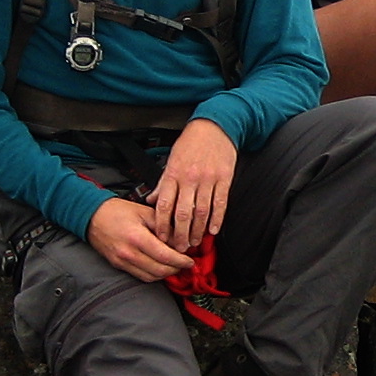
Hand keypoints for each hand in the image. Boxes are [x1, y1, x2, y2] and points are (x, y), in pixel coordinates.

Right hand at [88, 198, 193, 280]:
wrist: (92, 216)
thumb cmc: (118, 211)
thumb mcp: (145, 212)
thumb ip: (164, 227)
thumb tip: (180, 240)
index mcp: (137, 238)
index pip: (165, 256)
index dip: (181, 261)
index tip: (190, 260)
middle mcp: (129, 253)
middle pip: (160, 270)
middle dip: (176, 269)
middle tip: (185, 263)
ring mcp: (122, 262)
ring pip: (151, 277)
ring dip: (166, 273)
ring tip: (174, 265)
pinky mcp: (119, 266)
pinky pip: (141, 276)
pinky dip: (154, 274)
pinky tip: (160, 266)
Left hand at [147, 119, 236, 251]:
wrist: (214, 126)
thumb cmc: (191, 143)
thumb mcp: (171, 160)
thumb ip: (163, 183)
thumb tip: (151, 200)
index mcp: (173, 174)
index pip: (165, 205)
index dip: (163, 225)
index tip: (162, 239)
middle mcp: (190, 178)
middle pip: (183, 213)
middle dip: (180, 234)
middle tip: (179, 248)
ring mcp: (208, 179)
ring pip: (202, 211)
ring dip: (198, 231)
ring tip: (194, 242)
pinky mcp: (224, 179)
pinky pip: (220, 203)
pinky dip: (217, 219)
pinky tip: (213, 230)